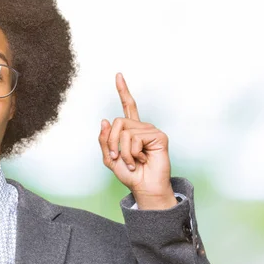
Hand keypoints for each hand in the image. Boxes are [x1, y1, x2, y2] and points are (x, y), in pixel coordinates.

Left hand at [98, 73, 176, 209]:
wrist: (144, 187)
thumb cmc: (130, 175)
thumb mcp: (110, 159)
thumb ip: (105, 141)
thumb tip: (104, 120)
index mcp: (131, 131)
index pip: (128, 107)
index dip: (123, 91)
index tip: (118, 75)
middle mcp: (141, 128)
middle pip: (117, 123)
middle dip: (112, 143)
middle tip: (118, 159)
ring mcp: (151, 131)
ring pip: (125, 132)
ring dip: (124, 152)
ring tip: (133, 162)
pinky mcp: (159, 136)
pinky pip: (135, 139)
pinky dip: (133, 154)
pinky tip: (143, 160)